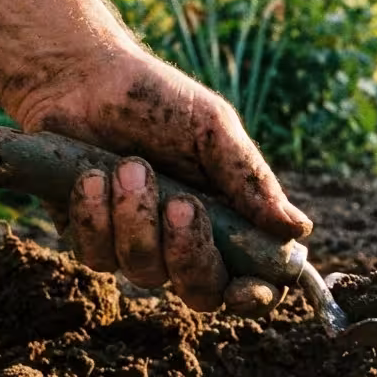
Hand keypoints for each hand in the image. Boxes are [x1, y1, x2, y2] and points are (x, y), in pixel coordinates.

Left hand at [12, 48, 313, 317]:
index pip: (253, 282)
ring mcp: (138, 247)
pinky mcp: (92, 241)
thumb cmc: (156, 101)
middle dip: (189, 252)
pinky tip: (92, 176)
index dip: (253, 297)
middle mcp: (186, 244)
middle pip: (201, 293)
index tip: (244, 289)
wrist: (79, 79)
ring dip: (136, 218)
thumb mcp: (213, 130)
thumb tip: (298, 229)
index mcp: (230, 221)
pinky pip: (97, 256)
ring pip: (144, 273)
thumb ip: (251, 181)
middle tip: (181, 203)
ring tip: (127, 166)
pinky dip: (96, 214)